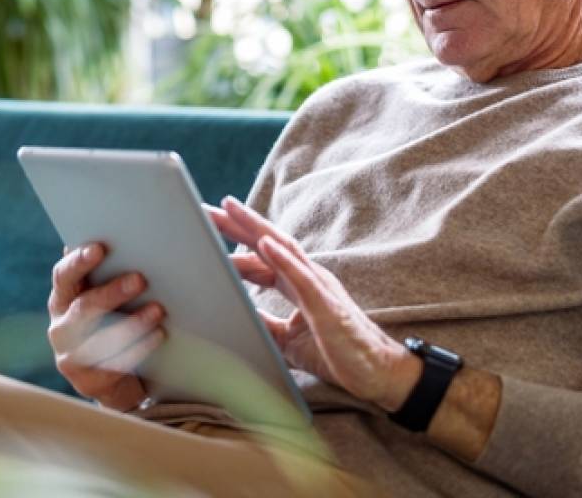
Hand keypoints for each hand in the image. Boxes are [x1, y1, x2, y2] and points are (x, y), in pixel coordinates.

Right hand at [46, 242, 167, 411]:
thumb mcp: (107, 301)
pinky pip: (114, 364)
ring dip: (131, 323)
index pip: (64, 276)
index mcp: (63, 299)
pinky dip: (139, 348)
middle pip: (82, 307)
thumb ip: (109, 275)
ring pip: (99, 339)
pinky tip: (159, 335)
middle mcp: (61, 326)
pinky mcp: (87, 381)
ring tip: (159, 310)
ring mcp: (70, 356)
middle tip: (141, 279)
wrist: (117, 381)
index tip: (99, 247)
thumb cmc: (116, 325)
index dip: (78, 261)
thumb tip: (133, 237)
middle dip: (111, 292)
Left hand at [205, 197, 419, 411]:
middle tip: (205, 208)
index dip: (233, 241)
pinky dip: (282, 258)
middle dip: (236, 224)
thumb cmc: (337, 352)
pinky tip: (263, 244)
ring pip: (283, 248)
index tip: (205, 228)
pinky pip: (302, 277)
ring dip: (254, 228)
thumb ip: (265, 324)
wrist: (376, 372)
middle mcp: (307, 276)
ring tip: (229, 208)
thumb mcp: (287, 340)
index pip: (260, 256)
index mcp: (297, 284)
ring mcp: (318, 286)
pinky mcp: (327, 304)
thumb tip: (237, 317)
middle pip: (267, 242)